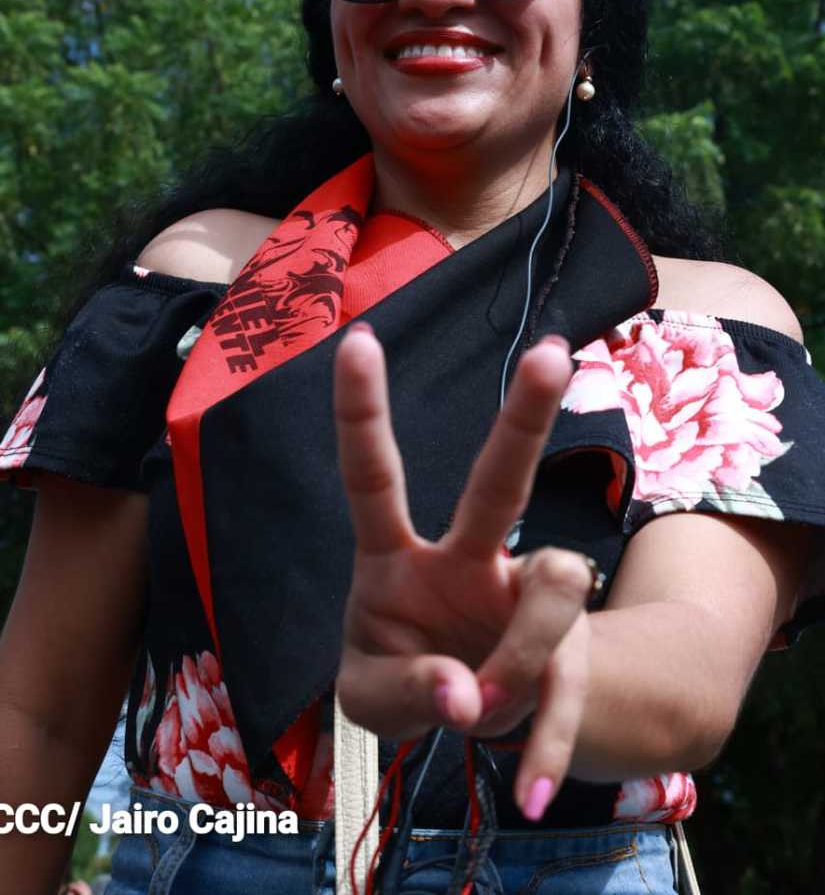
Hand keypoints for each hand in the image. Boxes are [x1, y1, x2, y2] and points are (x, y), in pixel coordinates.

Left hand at [334, 321, 593, 818]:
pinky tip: (528, 790)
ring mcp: (523, 596)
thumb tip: (463, 693)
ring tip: (479, 716)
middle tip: (553, 354)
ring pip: (550, 592)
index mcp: (394, 558)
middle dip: (525, 416)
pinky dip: (547, 744)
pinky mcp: (567, 649)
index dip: (363, 411)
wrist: (478, 714)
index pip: (374, 476)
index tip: (356, 338)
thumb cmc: (405, 680)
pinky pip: (570, 684)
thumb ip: (402, 694)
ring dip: (512, 671)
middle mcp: (467, 558)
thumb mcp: (371, 700)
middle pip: (499, 480)